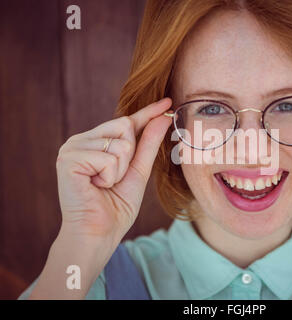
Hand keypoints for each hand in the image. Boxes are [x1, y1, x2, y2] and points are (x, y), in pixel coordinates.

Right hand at [56, 97, 171, 241]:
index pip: (126, 122)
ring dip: (120, 170)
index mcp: (95, 143)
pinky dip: (110, 176)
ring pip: (120, 143)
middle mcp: (82, 140)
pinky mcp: (68, 159)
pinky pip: (109, 158)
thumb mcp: (138, 171)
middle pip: (124, 126)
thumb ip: (148, 144)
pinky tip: (95, 186)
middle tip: (113, 179)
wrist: (99, 233)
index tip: (167, 101)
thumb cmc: (116, 206)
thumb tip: (163, 116)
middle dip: (129, 156)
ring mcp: (72, 147)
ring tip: (104, 184)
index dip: (147, 112)